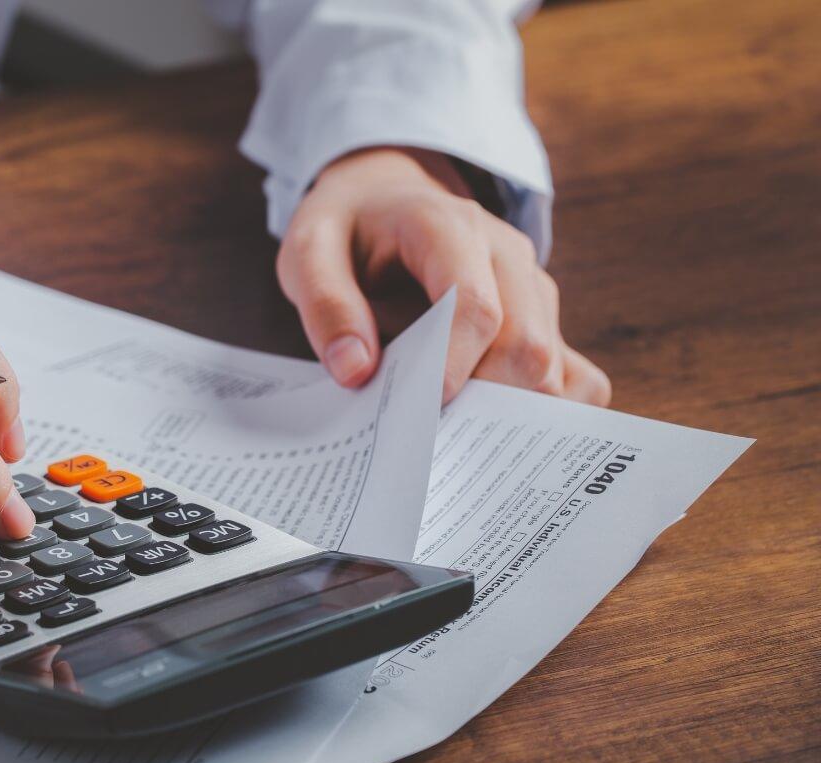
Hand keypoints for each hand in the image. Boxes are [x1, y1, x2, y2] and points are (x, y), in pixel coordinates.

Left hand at [276, 147, 610, 404]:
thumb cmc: (347, 231)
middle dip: (482, 403)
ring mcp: (533, 288)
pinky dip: (547, 416)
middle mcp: (506, 254)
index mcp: (447, 227)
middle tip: (428, 434)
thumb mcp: (309, 250)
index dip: (452, 366)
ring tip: (452, 438)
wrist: (383, 201)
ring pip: (554, 369)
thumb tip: (355, 370)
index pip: (474, 306)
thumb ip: (326, 306)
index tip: (418, 411)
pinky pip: (578, 378)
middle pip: (527, 347)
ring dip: (508, 416)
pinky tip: (494, 430)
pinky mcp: (546, 319)